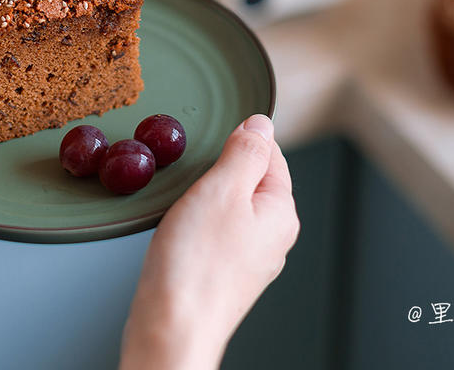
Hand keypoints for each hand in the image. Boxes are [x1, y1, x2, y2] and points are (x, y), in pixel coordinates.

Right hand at [120, 115, 298, 369]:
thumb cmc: (196, 264)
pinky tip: (178, 231)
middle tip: (191, 176)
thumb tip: (262, 124)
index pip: (272, 155)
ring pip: (229, 208)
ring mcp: (248, 259)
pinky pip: (213, 234)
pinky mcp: (222, 275)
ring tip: (181, 205)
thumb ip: (245, 152)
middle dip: (218, 171)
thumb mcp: (222, 189)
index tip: (209, 141)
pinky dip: (195, 224)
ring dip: (203, 198)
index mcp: (281, 212)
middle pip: (249, 181)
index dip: (240, 140)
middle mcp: (272, 238)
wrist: (172, 328)